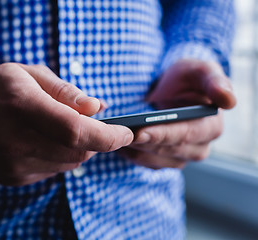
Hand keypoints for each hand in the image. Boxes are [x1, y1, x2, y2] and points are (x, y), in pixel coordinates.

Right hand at [0, 63, 132, 185]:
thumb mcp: (29, 74)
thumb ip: (66, 92)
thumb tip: (98, 107)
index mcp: (23, 106)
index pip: (77, 130)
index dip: (108, 135)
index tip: (127, 132)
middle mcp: (17, 140)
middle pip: (78, 151)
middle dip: (95, 140)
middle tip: (91, 124)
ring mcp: (13, 164)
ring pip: (68, 164)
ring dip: (76, 149)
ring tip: (61, 130)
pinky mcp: (12, 178)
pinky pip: (51, 171)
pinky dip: (58, 158)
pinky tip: (42, 142)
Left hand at [119, 59, 235, 168]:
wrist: (172, 88)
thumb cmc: (187, 78)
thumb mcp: (200, 71)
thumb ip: (215, 82)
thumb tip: (228, 100)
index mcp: (211, 126)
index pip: (185, 134)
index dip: (162, 134)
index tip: (140, 131)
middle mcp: (199, 146)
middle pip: (168, 150)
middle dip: (143, 143)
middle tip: (120, 135)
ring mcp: (181, 155)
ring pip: (156, 160)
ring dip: (135, 151)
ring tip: (114, 140)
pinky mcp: (165, 159)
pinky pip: (146, 162)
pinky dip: (132, 155)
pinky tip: (117, 145)